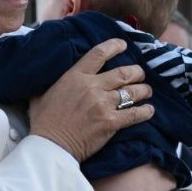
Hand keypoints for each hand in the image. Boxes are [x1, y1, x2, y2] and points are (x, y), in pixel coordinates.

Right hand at [29, 38, 152, 160]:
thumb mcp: (42, 93)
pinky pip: (134, 114)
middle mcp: (92, 86)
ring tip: (147, 91)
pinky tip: (149, 110)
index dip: (114, 46)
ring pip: (132, 91)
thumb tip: (51, 75)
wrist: (50, 146)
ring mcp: (103, 104)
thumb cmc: (44, 122)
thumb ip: (53, 82)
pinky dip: (145, 111)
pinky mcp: (111, 122)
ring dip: (143, 90)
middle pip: (123, 72)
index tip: (124, 45)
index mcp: (75, 76)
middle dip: (136, 72)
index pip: (99, 53)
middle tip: (140, 74)